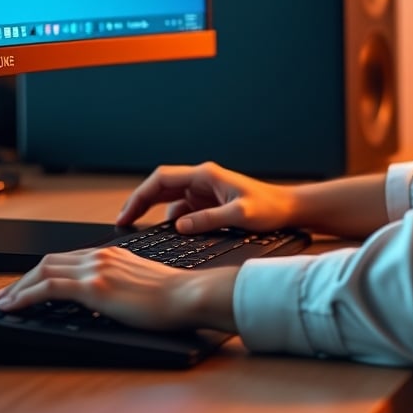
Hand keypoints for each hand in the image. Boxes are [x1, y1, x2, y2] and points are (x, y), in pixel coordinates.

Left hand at [0, 246, 238, 331]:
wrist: (188, 295)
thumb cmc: (172, 297)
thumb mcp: (139, 285)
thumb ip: (118, 286)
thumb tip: (103, 302)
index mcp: (112, 254)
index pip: (67, 258)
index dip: (41, 271)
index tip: (26, 285)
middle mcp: (101, 255)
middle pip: (49, 260)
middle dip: (22, 277)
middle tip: (5, 294)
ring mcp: (97, 268)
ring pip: (44, 270)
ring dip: (18, 286)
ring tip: (3, 302)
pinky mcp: (94, 286)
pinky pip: (49, 287)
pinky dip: (25, 295)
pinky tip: (14, 306)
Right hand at [117, 161, 296, 233]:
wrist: (289, 209)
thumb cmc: (270, 208)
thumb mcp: (239, 215)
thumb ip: (209, 220)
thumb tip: (179, 226)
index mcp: (205, 175)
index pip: (162, 179)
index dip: (140, 195)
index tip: (126, 213)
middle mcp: (202, 180)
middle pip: (161, 187)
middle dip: (140, 203)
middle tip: (123, 224)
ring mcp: (205, 192)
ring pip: (169, 200)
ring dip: (154, 213)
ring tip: (139, 232)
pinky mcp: (209, 204)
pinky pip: (183, 211)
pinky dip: (172, 222)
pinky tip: (168, 237)